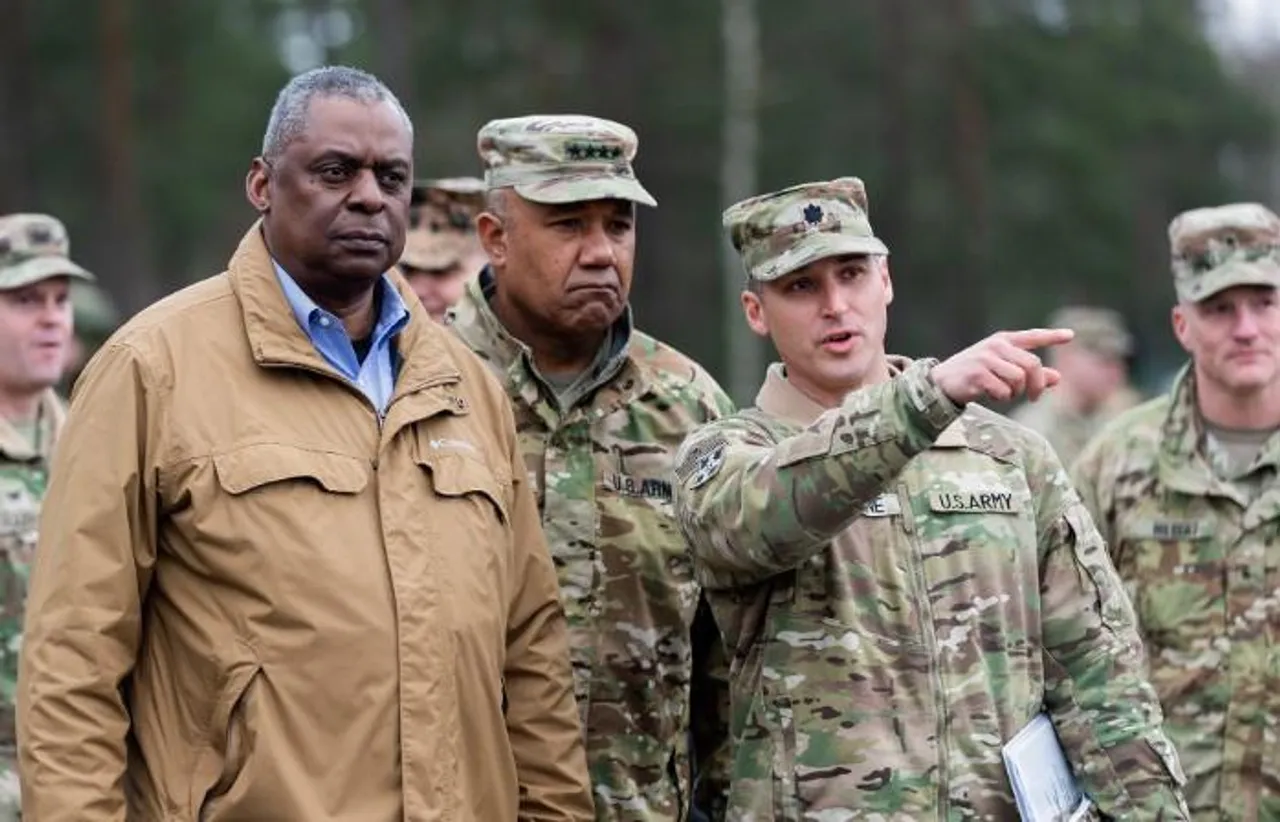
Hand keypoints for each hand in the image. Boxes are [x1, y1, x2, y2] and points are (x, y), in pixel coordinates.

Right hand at [930, 328, 1073, 404]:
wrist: (942, 383)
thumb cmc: (975, 375)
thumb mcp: (1003, 371)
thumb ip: (1030, 374)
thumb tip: (1057, 378)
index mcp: (1003, 341)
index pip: (1032, 337)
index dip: (1052, 336)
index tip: (1071, 336)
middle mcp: (996, 346)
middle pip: (1032, 364)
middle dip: (1037, 384)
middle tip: (1034, 397)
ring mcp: (986, 358)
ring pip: (1018, 378)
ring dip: (1015, 392)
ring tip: (1005, 393)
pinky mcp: (977, 373)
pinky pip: (1003, 390)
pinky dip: (1001, 397)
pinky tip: (991, 394)